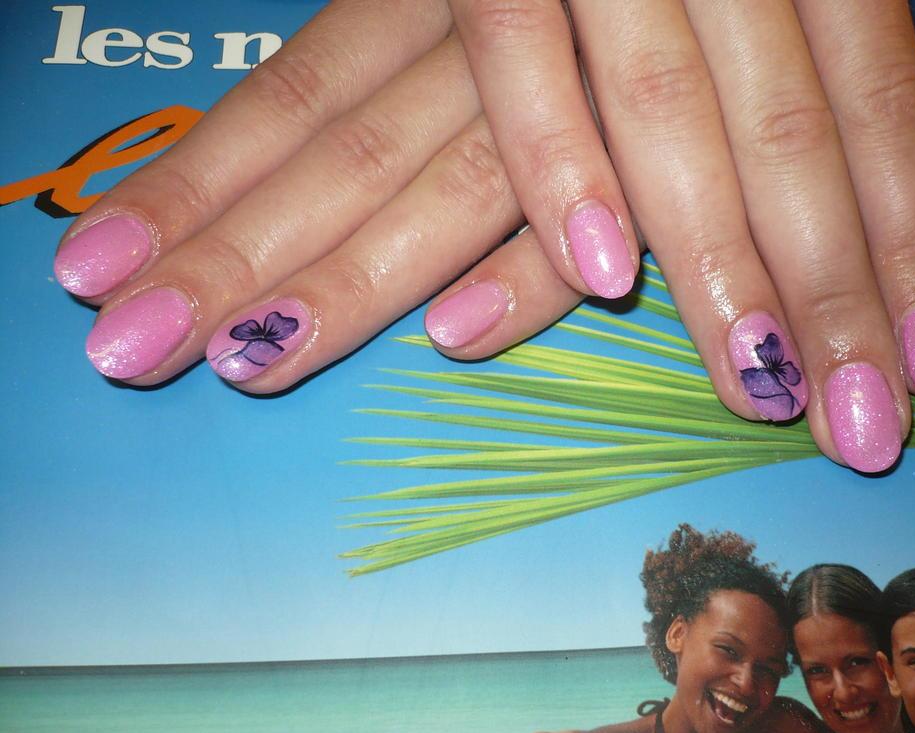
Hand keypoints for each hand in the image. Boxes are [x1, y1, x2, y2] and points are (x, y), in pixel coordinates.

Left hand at [54, 2, 578, 390]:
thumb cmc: (611, 2)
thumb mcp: (502, 19)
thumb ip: (432, 92)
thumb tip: (372, 206)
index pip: (290, 102)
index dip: (193, 189)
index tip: (96, 271)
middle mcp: (486, 39)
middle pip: (339, 160)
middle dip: (231, 261)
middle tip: (128, 350)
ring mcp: (576, 84)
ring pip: (442, 188)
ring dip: (348, 285)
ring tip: (248, 365)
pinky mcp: (669, 133)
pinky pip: (597, 211)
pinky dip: (526, 272)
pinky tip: (454, 340)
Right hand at [440, 0, 914, 472]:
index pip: (882, 111)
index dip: (914, 248)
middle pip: (791, 138)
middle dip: (830, 291)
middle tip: (854, 425)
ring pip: (674, 119)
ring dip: (716, 263)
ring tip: (756, 387)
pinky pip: (523, 62)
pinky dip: (557, 163)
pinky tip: (601, 277)